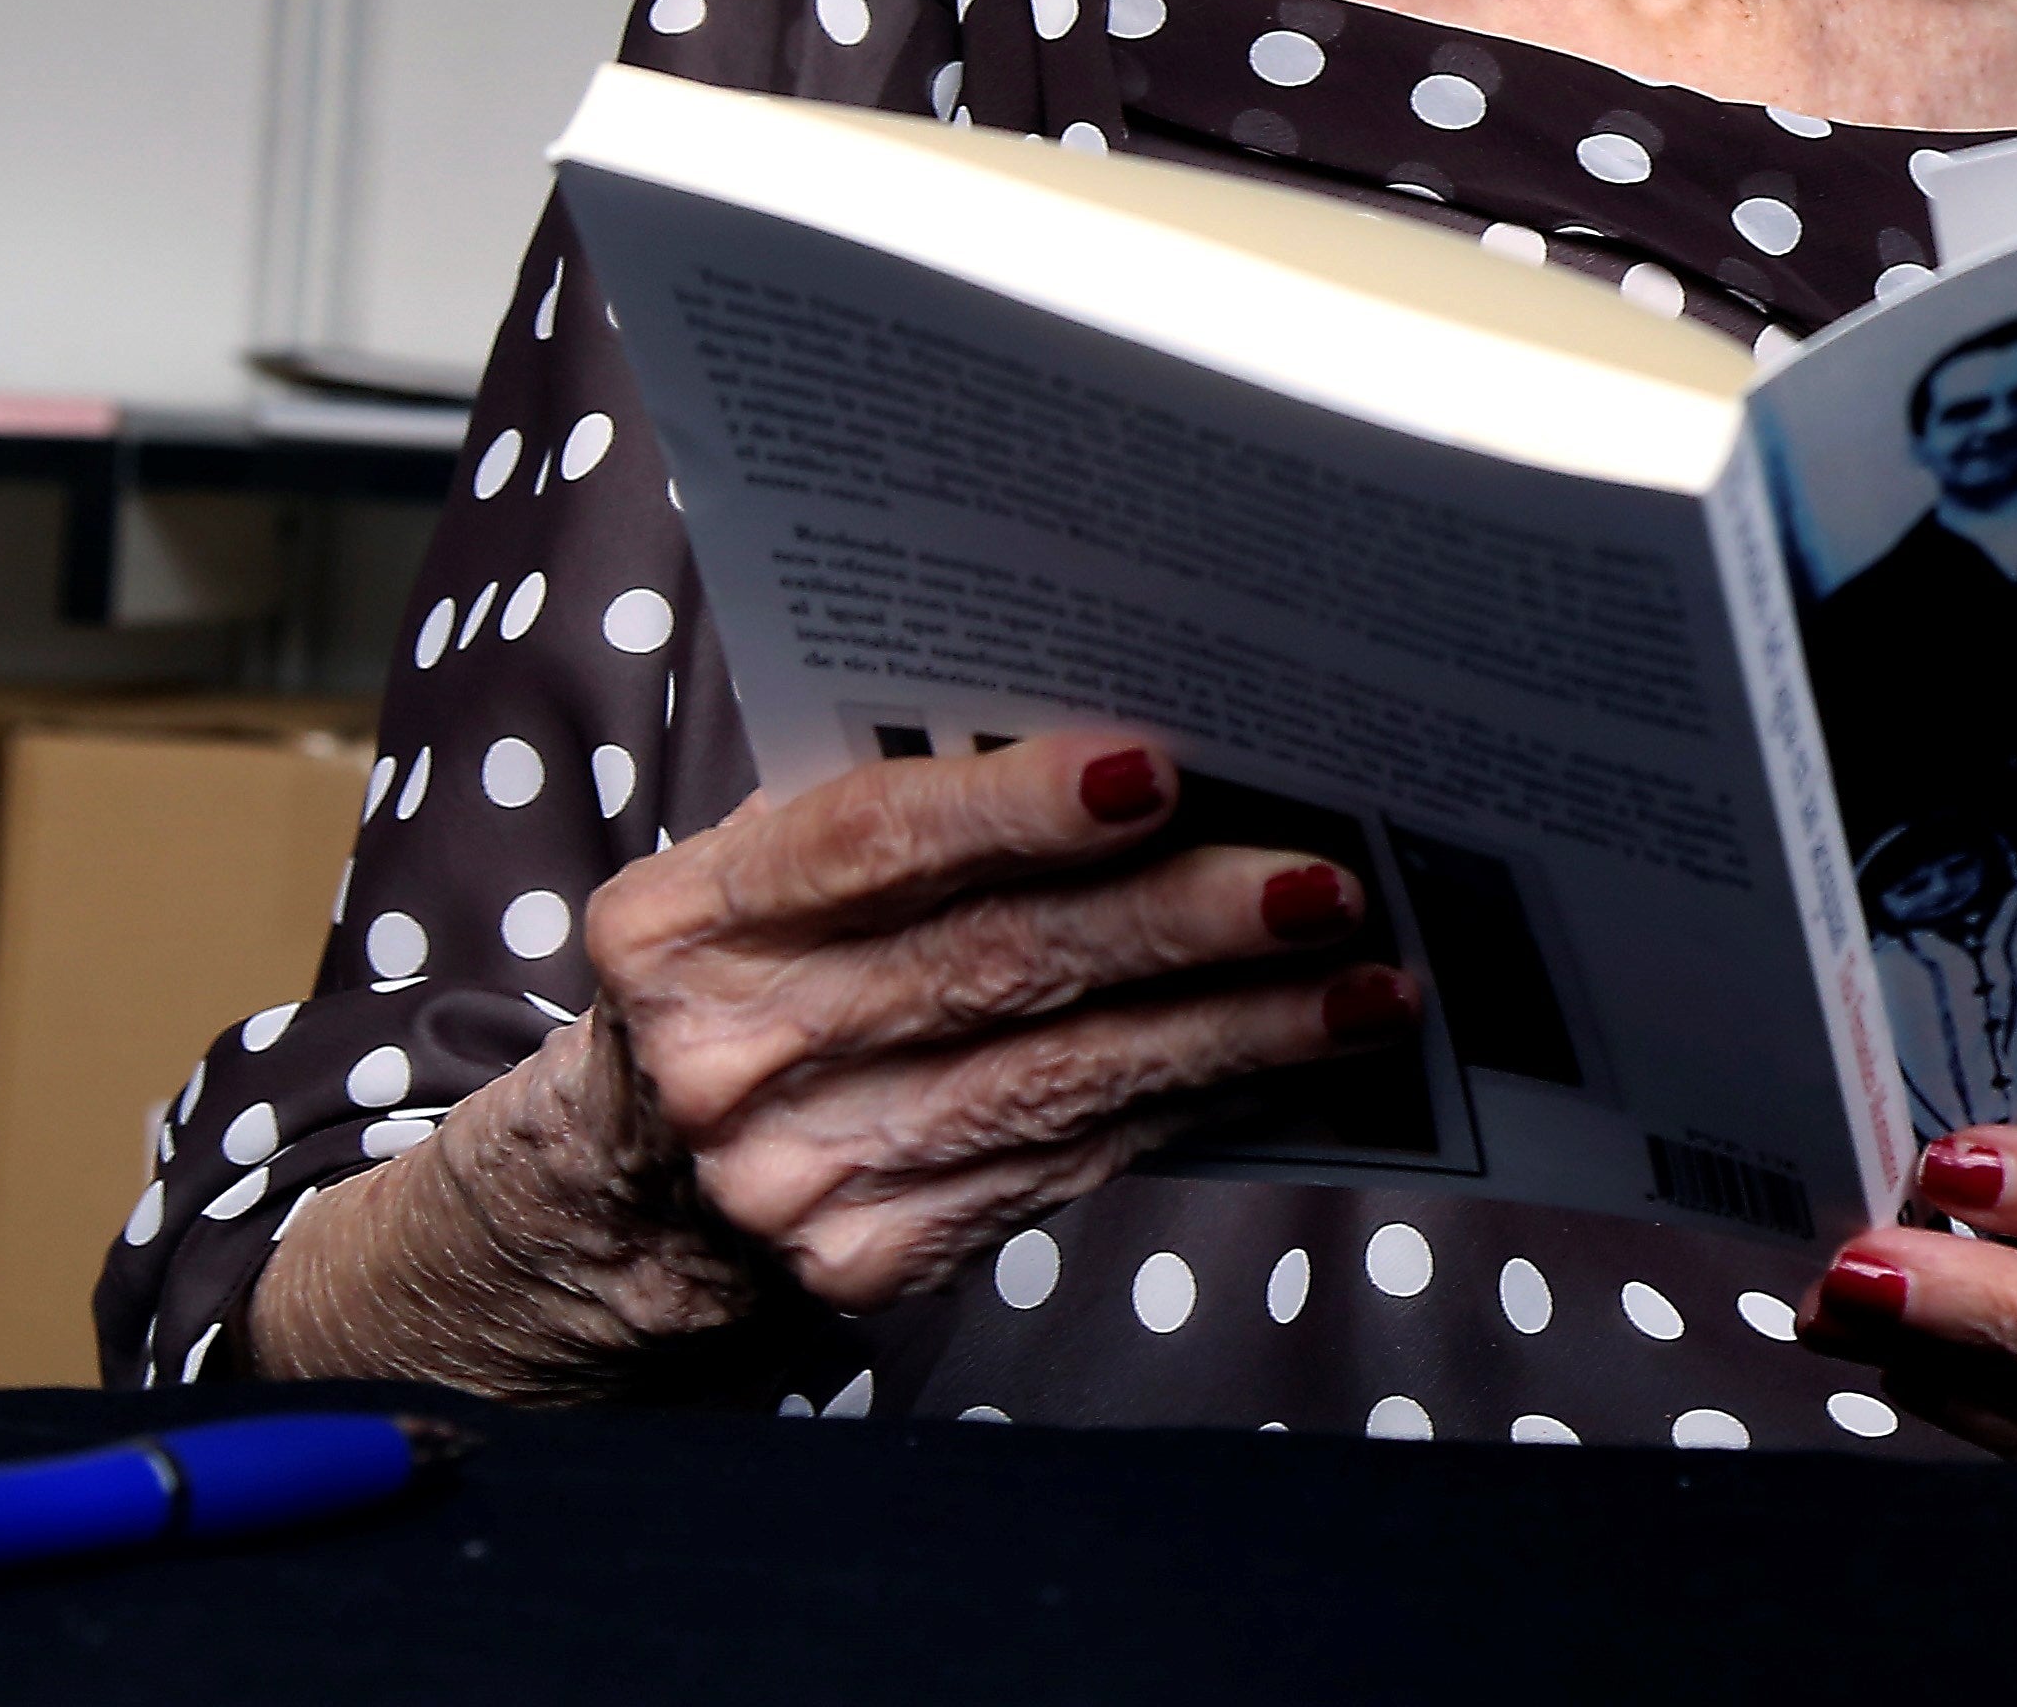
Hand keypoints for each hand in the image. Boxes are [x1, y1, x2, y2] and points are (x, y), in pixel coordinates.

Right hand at [253, 732, 1414, 1393]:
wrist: (643, 1184)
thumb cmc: (769, 962)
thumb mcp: (780, 869)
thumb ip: (917, 807)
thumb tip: (1166, 750)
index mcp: (683, 923)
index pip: (869, 842)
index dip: (1016, 807)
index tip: (1158, 769)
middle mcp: (727, 1061)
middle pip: (992, 969)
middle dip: (1183, 923)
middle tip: (1330, 882)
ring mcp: (796, 1183)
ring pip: (1060, 1084)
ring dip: (1240, 1032)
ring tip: (1373, 987)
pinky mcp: (872, 1266)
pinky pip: (1072, 1164)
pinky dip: (1198, 1102)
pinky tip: (1296, 1060)